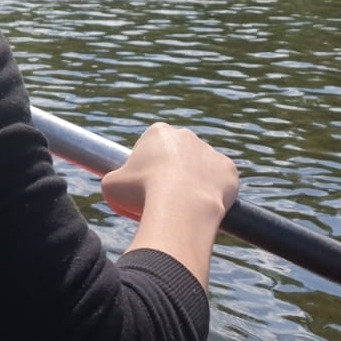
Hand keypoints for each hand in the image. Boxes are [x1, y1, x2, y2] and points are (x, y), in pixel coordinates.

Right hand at [101, 122, 238, 221]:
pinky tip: (203, 206)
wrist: (181, 208)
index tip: (143, 184)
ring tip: (184, 206)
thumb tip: (118, 184)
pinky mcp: (229, 170)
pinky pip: (220, 181)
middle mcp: (186, 136)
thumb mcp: (111, 185)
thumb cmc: (141, 193)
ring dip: (193, 181)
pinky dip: (213, 192)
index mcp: (158, 132)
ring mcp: (211, 152)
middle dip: (172, 170)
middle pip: (178, 153)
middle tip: (163, 195)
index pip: (150, 145)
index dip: (146, 165)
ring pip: (200, 167)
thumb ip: (115, 179)